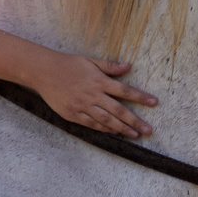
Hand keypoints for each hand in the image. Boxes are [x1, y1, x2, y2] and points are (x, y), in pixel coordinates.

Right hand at [30, 53, 156, 137]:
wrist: (43, 72)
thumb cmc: (68, 64)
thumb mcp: (90, 61)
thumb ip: (110, 66)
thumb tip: (128, 66)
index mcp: (99, 81)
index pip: (125, 91)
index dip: (141, 97)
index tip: (154, 103)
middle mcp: (93, 95)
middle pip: (118, 110)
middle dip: (135, 121)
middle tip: (148, 130)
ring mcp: (82, 106)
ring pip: (106, 120)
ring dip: (122, 129)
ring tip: (135, 135)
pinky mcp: (73, 114)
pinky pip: (91, 124)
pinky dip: (103, 129)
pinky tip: (113, 132)